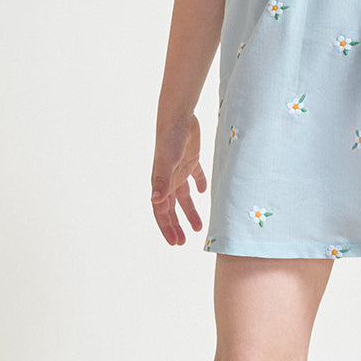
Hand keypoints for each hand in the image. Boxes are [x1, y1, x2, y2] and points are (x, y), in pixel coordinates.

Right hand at [150, 115, 207, 245]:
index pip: (162, 212)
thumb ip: (161, 182)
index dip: (167, 228)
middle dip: (176, 225)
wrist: (178, 117)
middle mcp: (169, 179)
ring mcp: (179, 170)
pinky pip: (195, 177)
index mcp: (161, 183)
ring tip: (199, 227)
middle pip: (171, 208)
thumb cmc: (169, 140)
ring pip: (184, 197)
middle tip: (183, 242)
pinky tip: (205, 192)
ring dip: (190, 212)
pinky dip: (199, 185)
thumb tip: (155, 201)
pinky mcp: (190, 160)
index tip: (175, 243)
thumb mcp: (166, 163)